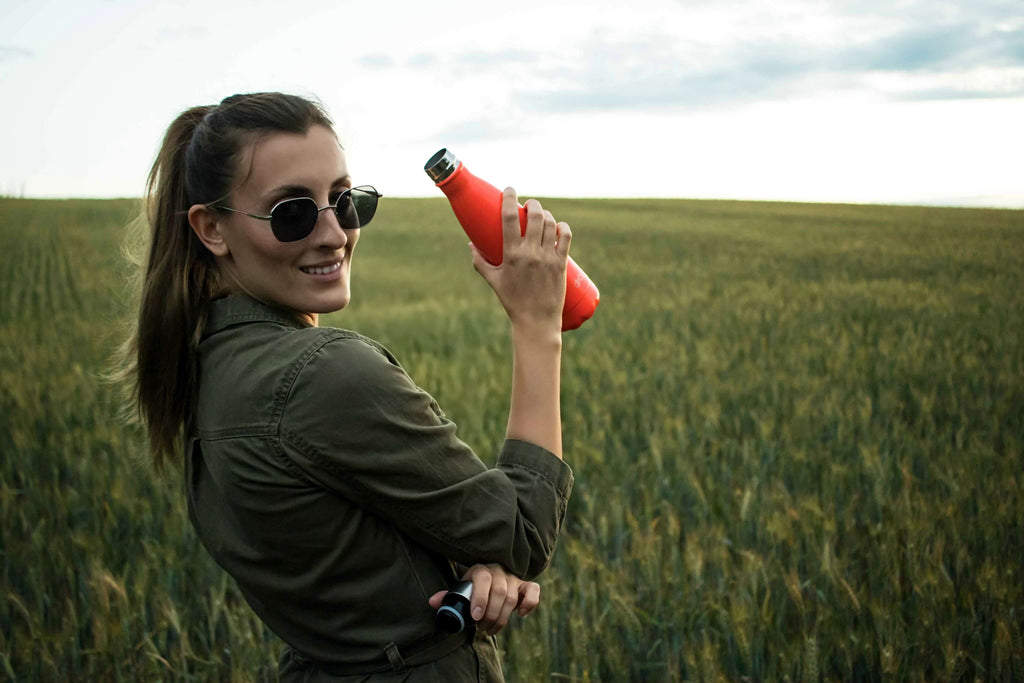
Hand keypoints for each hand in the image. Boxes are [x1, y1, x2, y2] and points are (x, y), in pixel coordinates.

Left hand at [428, 563, 540, 635]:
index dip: (480, 599)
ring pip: (512, 597)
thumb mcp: (460, 590)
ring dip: (502, 617)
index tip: (475, 617)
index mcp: (480, 570)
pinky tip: (520, 614)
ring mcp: (513, 578)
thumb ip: (447, 596)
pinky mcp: (525, 585)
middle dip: (490, 615)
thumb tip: (432, 602)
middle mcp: (498, 571)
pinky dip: (529, 603)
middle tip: (482, 628)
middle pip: (499, 592)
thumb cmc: (471, 587)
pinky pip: (533, 591)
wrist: (489, 578)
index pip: (483, 580)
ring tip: (491, 629)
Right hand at [470, 187, 570, 335]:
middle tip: (529, 205)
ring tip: (542, 215)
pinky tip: (559, 226)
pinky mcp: (561, 264)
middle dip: (532, 204)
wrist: (536, 321)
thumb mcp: (493, 281)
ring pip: (550, 224)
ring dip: (546, 214)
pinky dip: (563, 228)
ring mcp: (548, 258)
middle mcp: (531, 253)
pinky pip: (566, 238)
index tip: (509, 189)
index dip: (509, 198)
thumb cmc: (512, 301)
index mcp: (511, 254)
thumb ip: (480, 262)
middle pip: (535, 216)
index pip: (510, 218)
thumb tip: (470, 245)